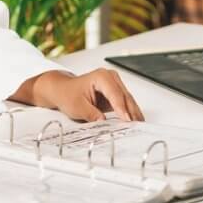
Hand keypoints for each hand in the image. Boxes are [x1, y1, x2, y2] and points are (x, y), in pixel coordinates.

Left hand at [17, 69, 144, 121]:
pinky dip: (129, 112)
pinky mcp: (115, 93)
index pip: (115, 94)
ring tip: (139, 125)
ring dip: (133, 113)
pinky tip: (134, 121)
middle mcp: (110, 78)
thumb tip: (104, 123)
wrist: (63, 90)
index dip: (121, 108)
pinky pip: (125, 103)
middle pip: (125, 97)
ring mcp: (114, 84)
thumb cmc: (68, 94)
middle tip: (137, 126)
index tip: (127, 120)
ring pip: (128, 100)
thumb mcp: (77, 107)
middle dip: (131, 112)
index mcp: (101, 77)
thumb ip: (92, 114)